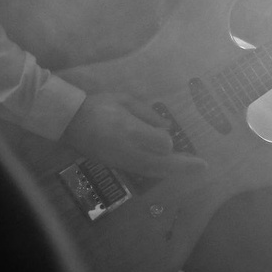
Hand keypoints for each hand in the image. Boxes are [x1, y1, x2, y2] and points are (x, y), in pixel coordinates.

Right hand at [62, 92, 207, 177]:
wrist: (69, 122)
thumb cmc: (98, 106)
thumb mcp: (124, 100)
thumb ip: (147, 113)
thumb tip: (166, 127)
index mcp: (130, 130)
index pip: (160, 143)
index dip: (167, 140)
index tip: (168, 134)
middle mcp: (128, 150)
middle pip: (161, 163)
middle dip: (183, 166)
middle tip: (203, 166)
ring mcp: (122, 160)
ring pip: (153, 171)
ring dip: (174, 171)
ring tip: (192, 169)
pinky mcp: (117, 165)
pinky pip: (143, 171)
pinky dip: (160, 171)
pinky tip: (170, 169)